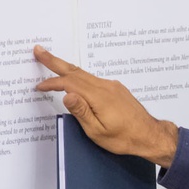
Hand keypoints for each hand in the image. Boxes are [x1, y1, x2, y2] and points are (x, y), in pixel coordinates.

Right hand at [32, 45, 179, 167]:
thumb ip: (81, 112)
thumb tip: (66, 94)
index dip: (52, 83)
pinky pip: (93, 79)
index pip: (69, 84)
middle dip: (54, 61)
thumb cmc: (124, 138)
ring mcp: (112, 86)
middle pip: (75, 71)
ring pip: (84, 73)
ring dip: (66, 67)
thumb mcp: (98, 131)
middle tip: (38, 50)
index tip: (39, 86)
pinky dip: (79, 76)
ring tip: (51, 61)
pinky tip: (74, 79)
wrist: (150, 136)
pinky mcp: (116, 89)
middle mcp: (105, 86)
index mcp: (98, 97)